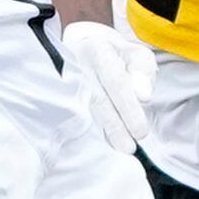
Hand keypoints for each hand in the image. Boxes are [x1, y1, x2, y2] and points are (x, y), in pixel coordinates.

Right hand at [60, 19, 150, 154]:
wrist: (82, 48)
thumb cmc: (117, 56)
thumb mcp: (137, 55)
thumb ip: (144, 71)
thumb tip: (144, 96)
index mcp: (97, 50)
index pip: (115, 80)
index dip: (128, 106)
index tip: (141, 131)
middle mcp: (76, 64)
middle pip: (97, 99)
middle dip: (115, 126)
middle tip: (131, 148)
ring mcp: (62, 80)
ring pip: (81, 111)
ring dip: (102, 133)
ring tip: (120, 149)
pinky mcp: (55, 94)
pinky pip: (69, 116)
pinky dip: (86, 134)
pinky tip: (100, 148)